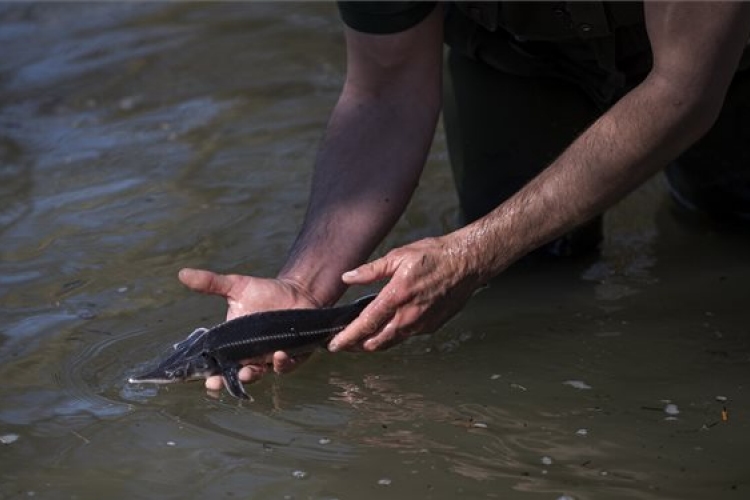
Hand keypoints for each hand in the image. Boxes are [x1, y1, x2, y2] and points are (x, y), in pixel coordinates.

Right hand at [178, 268, 319, 391]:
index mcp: (234, 344)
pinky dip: (282, 363)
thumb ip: (211, 283)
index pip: (218, 364)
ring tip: (247, 371)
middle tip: (218, 382)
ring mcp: (270, 358)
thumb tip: (182, 273)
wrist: (297, 291)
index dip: (211, 374)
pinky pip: (286, 365)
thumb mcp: (237, 287)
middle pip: (236, 375)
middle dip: (228, 382)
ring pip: (260, 374)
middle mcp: (251, 355)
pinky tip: (279, 354)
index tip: (204, 379)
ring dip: (253, 375)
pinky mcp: (292, 357)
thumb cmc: (265, 292)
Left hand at [329, 235, 483, 351]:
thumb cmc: (434, 256)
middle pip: (375, 342)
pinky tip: (388, 327)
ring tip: (360, 340)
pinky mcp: (431, 326)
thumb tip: (348, 277)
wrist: (467, 263)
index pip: (365, 324)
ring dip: (374, 343)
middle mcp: (408, 316)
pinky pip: (407, 335)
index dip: (347, 337)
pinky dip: (393, 334)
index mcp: (396, 297)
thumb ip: (370, 271)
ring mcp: (421, 324)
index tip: (333, 345)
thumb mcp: (398, 256)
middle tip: (343, 343)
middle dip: (356, 345)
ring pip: (391, 341)